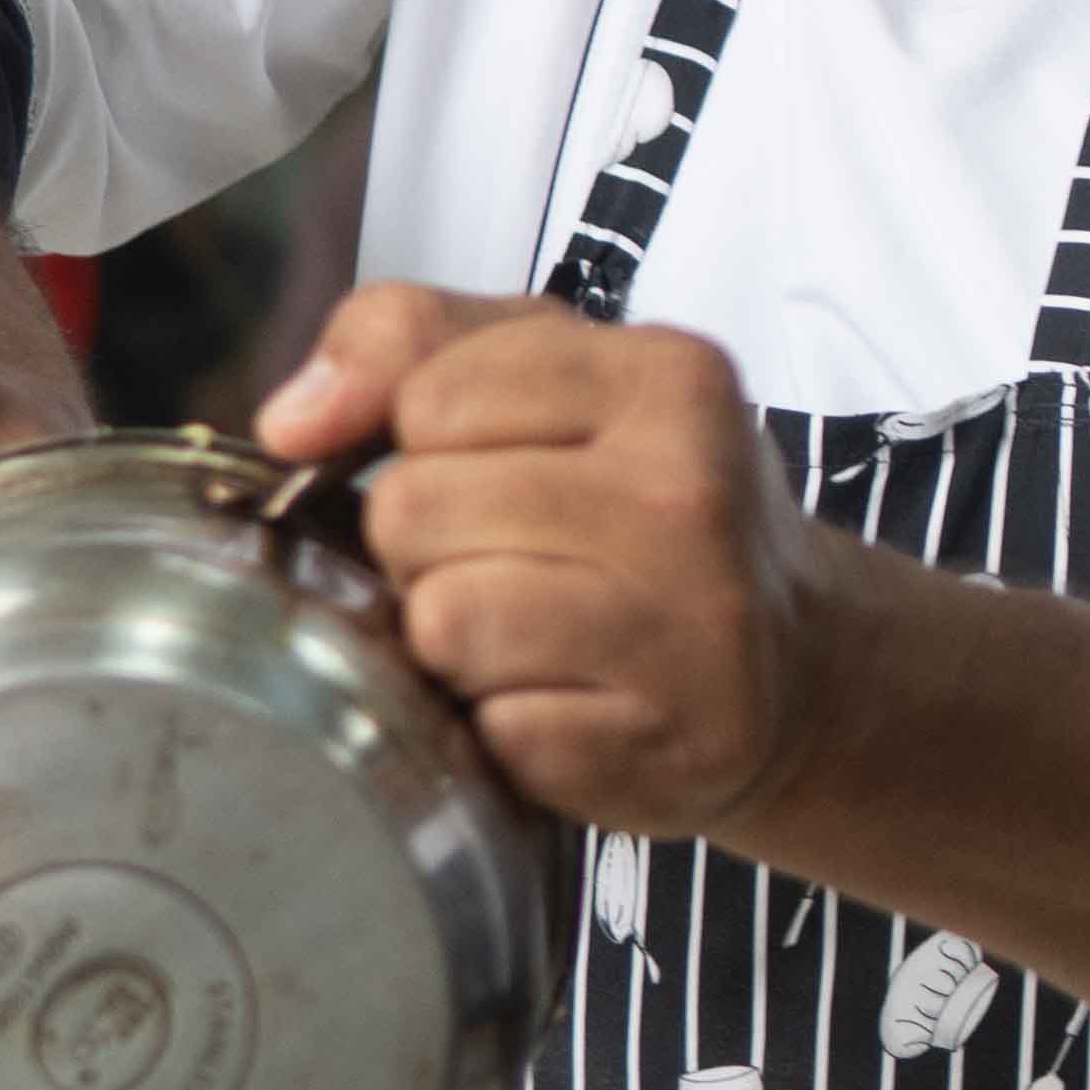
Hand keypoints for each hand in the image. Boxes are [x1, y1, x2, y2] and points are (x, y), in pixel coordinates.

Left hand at [268, 286, 821, 839]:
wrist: (799, 664)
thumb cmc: (649, 508)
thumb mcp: (556, 375)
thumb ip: (409, 342)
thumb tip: (291, 423)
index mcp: (668, 377)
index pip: (426, 395)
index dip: (423, 442)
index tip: (490, 468)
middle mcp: (691, 495)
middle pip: (412, 512)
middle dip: (427, 548)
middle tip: (510, 561)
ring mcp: (690, 629)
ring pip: (441, 624)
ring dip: (454, 643)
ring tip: (530, 633)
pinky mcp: (665, 746)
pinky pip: (491, 733)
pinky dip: (505, 728)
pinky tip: (570, 700)